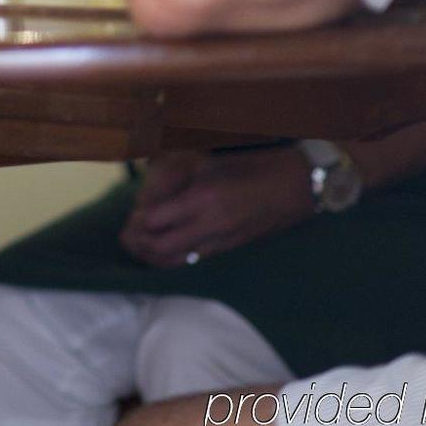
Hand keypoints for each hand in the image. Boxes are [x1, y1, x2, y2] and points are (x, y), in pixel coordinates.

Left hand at [117, 147, 313, 267]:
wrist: (298, 185)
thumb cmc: (255, 164)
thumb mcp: (211, 162)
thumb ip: (179, 180)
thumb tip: (150, 196)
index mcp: (203, 197)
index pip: (155, 220)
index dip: (138, 219)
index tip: (132, 212)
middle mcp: (211, 224)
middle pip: (159, 247)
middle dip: (137, 244)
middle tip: (127, 235)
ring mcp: (222, 241)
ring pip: (176, 261)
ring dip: (152, 257)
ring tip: (140, 247)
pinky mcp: (232, 249)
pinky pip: (195, 262)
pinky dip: (175, 261)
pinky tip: (165, 253)